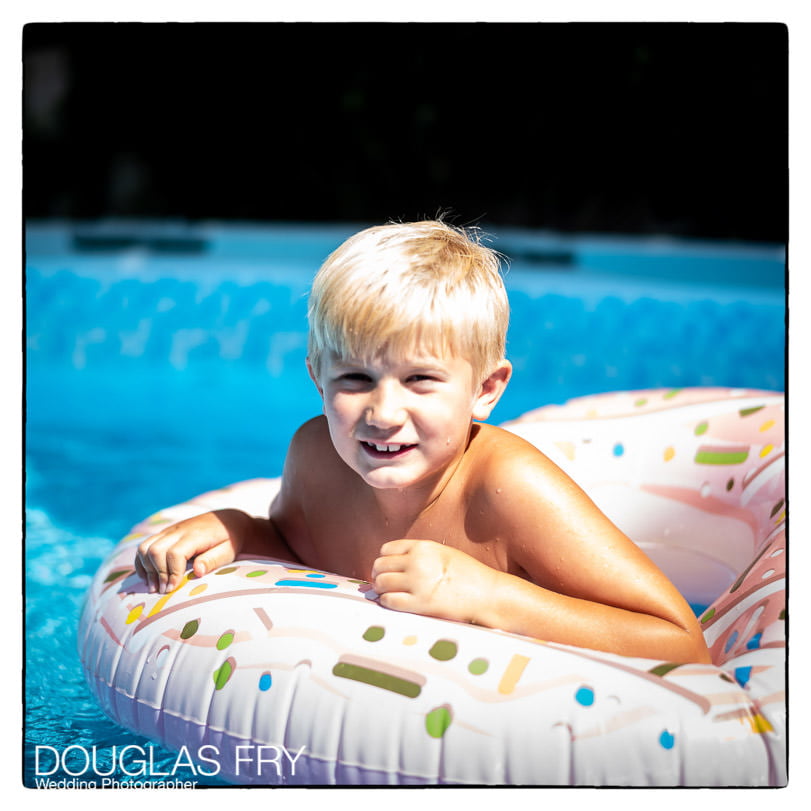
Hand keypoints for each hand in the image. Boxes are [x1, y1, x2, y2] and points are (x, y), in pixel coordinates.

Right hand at [134, 509, 251, 593]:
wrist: (227, 520)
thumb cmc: (229, 539)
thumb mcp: (228, 551)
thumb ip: (212, 560)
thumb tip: (197, 572)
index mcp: (195, 535)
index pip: (175, 553)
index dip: (171, 573)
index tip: (173, 589)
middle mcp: (178, 530)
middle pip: (155, 550)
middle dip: (157, 573)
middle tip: (164, 591)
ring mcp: (170, 531)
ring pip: (145, 546)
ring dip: (146, 568)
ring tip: (155, 587)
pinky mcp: (165, 534)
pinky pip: (145, 545)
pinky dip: (142, 562)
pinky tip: (149, 577)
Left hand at [370, 539, 497, 623]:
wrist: (487, 594)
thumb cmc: (468, 574)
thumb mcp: (443, 553)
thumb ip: (420, 554)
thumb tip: (395, 563)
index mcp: (422, 547)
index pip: (386, 549)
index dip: (384, 560)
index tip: (387, 569)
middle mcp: (417, 562)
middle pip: (380, 566)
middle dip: (378, 575)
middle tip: (383, 584)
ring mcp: (417, 583)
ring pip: (381, 583)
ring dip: (381, 589)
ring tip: (387, 594)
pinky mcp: (420, 603)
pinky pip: (389, 601)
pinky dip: (387, 602)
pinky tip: (393, 603)